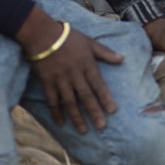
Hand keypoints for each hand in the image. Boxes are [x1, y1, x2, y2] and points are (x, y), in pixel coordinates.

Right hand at [16, 10, 121, 134]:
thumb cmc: (68, 36)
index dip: (105, 98)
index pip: (98, 85)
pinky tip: (61, 123)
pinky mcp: (47, 83)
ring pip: (70, 102)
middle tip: (102, 126)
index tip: (112, 111)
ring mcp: (60, 80)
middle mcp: (75, 75)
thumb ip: (105, 52)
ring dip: (77, 117)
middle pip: (86, 97)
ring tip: (84, 130)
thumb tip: (122, 59)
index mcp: (87, 65)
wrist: (42, 34)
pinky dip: (56, 113)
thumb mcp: (89, 42)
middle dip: (94, 112)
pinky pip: (52, 101)